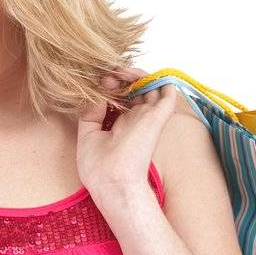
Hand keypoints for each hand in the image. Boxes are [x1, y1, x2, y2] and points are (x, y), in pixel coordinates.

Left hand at [76, 66, 177, 199]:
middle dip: (122, 76)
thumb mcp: (87, 135)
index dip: (111, 85)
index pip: (122, 97)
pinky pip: (168, 92)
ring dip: (136, 73)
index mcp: (121, 125)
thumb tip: (97, 93)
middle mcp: (136, 119)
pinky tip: (136, 75)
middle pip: (136, 88)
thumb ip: (91, 113)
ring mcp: (147, 117)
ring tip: (120, 72)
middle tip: (108, 76)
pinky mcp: (157, 117)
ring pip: (151, 85)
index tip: (98, 84)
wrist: (112, 182)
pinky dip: (158, 78)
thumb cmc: (98, 168)